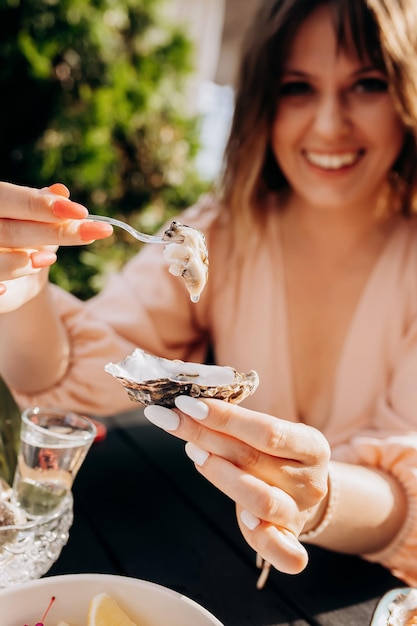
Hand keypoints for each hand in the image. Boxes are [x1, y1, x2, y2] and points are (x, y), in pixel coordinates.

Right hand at [0, 181, 112, 310]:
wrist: (12, 277)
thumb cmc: (24, 238)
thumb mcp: (37, 220)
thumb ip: (46, 205)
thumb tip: (61, 191)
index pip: (12, 199)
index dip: (44, 206)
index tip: (82, 212)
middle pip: (11, 231)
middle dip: (52, 233)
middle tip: (90, 234)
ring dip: (26, 262)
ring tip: (49, 259)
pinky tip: (6, 289)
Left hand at [144, 396, 330, 575]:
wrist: (300, 492)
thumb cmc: (275, 455)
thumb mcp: (268, 434)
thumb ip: (237, 424)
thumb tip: (188, 407)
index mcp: (312, 447)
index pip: (267, 431)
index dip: (225, 417)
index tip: (188, 404)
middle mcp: (310, 482)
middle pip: (253, 459)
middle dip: (206, 436)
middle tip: (172, 420)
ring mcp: (300, 514)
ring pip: (260, 499)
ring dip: (220, 474)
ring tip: (193, 452)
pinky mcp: (289, 542)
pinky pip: (282, 552)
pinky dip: (263, 538)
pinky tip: (242, 519)